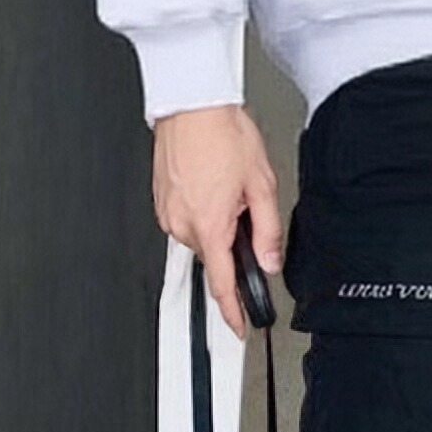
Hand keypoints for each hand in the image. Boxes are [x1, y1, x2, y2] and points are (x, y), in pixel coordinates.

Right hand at [150, 104, 284, 339]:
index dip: (233, 311)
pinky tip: (212, 182)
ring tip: (227, 185)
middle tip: (246, 205)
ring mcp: (167, 212)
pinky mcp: (161, 201)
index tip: (239, 327)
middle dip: (234, 241)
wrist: (191, 104)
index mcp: (208, 225)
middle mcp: (182, 223)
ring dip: (218, 222)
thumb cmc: (222, 134)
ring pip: (202, 236)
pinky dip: (203, 210)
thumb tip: (270, 260)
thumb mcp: (262, 185)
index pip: (222, 283)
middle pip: (215, 255)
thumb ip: (268, 230)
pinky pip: (187, 219)